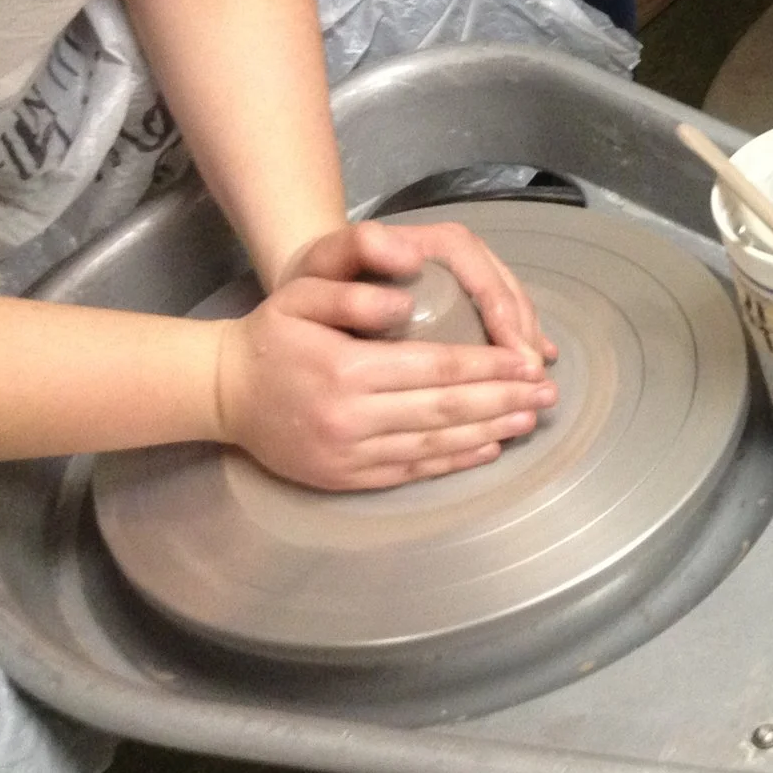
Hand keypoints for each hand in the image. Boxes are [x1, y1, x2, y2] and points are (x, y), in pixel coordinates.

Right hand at [218, 222, 558, 490]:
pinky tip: (488, 448)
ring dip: (490, 432)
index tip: (529, 361)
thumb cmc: (271, 335)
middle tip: (548, 394)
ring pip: (436, 444)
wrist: (224, 393)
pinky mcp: (346, 478)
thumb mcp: (302, 293)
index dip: (490, 366)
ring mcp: (349, 454)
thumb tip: (406, 301)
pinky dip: (455, 461)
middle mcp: (352, 418)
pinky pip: (412, 471)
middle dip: (504, 401)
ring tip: (530, 419)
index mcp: (346, 370)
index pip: (437, 368)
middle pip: (447, 410)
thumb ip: (354, 294)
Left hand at [279, 218, 554, 362]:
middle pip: (508, 293)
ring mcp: (471, 278)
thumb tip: (412, 258)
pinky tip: (532, 368)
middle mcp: (463, 257)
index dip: (504, 317)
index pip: (485, 277)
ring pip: (513, 307)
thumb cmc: (323, 276)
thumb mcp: (331, 257)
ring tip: (535, 382)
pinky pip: (507, 319)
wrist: (317, 281)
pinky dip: (520, 344)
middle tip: (533, 380)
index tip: (512, 356)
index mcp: (439, 243)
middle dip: (525, 337)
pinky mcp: (471, 299)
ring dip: (528, 344)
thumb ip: (362, 247)